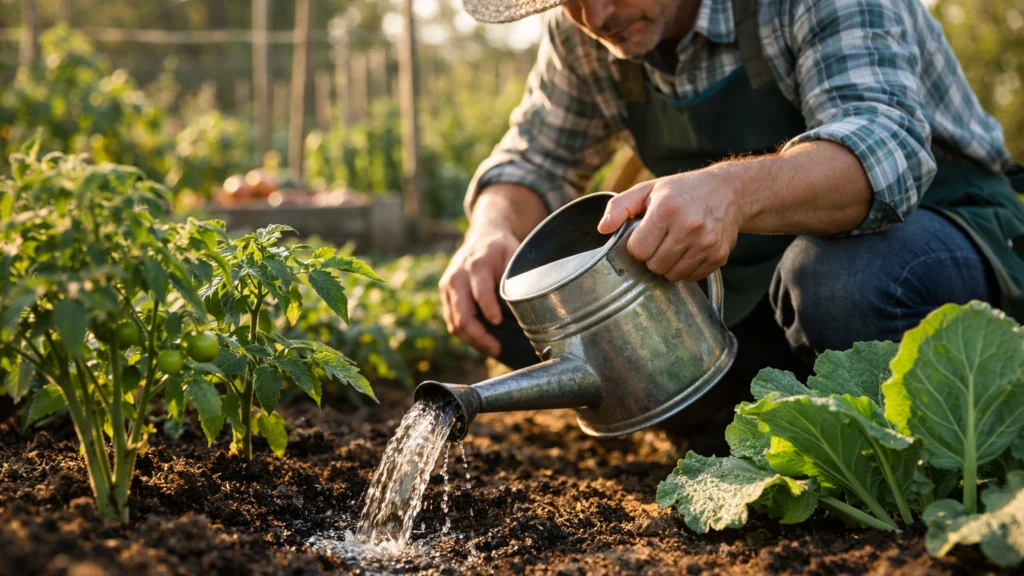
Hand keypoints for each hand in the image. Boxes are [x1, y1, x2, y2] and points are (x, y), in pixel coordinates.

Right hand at [439, 227, 519, 356]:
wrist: (481, 236)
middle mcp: (457, 276)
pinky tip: (481, 342)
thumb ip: (517, 276)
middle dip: (480, 335)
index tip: (498, 322)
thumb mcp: (513, 254)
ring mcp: (447, 286)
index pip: (480, 291)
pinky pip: (451, 321)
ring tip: (492, 349)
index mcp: (476, 264)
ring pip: (455, 322)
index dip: (488, 309)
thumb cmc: (501, 249)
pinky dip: (466, 335)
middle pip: (463, 314)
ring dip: (473, 340)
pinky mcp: (444, 295)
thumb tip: (528, 305)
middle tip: (498, 349)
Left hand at [596, 169, 742, 282]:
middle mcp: (689, 227)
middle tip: (660, 240)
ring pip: (672, 275)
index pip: (638, 250)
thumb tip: (602, 229)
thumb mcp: (648, 190)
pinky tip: (689, 250)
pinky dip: (686, 269)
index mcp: (667, 209)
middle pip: (654, 265)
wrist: (728, 191)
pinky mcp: (719, 256)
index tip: (645, 235)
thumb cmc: (681, 191)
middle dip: (652, 256)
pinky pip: (691, 277)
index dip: (638, 245)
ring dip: (668, 265)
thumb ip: (620, 207)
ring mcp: (706, 243)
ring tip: (674, 245)